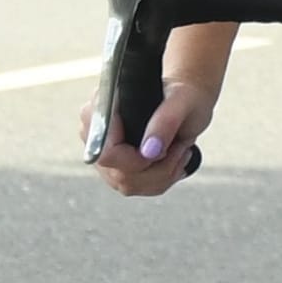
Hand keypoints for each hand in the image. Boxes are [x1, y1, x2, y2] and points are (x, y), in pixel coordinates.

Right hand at [81, 79, 215, 195]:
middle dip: (157, 169)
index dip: (136, 160)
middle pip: (118, 174)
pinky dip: (160, 180)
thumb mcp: (182, 101)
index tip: (163, 151)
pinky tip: (172, 160)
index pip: (105, 152)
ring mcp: (102, 152)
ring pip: (128, 186)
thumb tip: (149, 151)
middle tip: (180, 148)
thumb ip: (165, 122)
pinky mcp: (113, 167)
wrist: (186, 101)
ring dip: (163, 175)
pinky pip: (135, 188)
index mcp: (103, 107)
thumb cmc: (184, 95)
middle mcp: (95, 131)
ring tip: (179, 151)